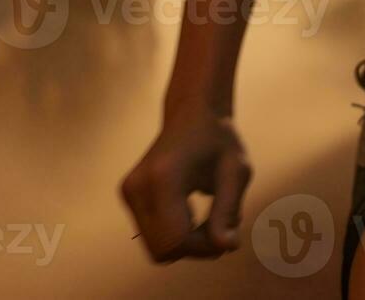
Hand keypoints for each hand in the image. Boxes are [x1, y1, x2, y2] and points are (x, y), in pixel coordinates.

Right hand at [120, 104, 252, 262]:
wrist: (192, 114)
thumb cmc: (219, 139)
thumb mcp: (236, 171)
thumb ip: (229, 210)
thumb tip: (225, 248)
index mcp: (163, 178)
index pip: (176, 239)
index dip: (204, 248)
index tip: (227, 234)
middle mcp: (138, 187)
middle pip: (162, 250)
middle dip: (195, 249)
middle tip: (220, 228)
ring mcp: (128, 192)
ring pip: (156, 248)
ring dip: (186, 243)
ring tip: (209, 217)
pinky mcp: (128, 196)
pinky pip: (152, 235)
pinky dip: (175, 234)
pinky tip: (193, 213)